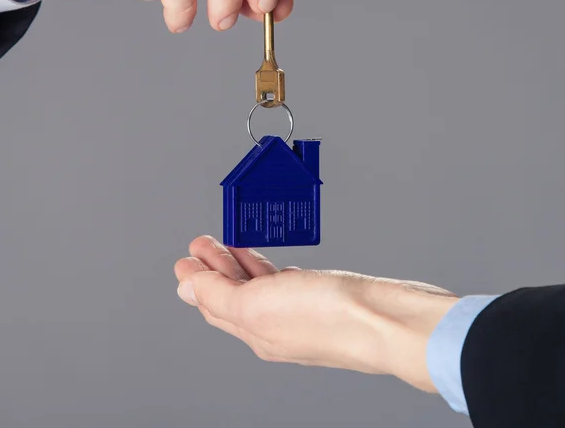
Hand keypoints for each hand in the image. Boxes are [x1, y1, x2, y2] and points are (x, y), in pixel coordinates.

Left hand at [175, 236, 458, 391]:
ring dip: (241, 265)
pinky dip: (272, 270)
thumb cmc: (331, 317)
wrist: (390, 321)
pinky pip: (286, 283)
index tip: (188, 254)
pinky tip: (273, 264)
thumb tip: (184, 289)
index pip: (213, 303)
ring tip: (230, 246)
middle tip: (203, 243)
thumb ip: (218, 295)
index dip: (197, 278)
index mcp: (255, 331)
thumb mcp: (257, 303)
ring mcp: (301, 312)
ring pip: (260, 287)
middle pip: (234, 294)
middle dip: (216, 267)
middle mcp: (276, 326)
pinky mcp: (324, 298)